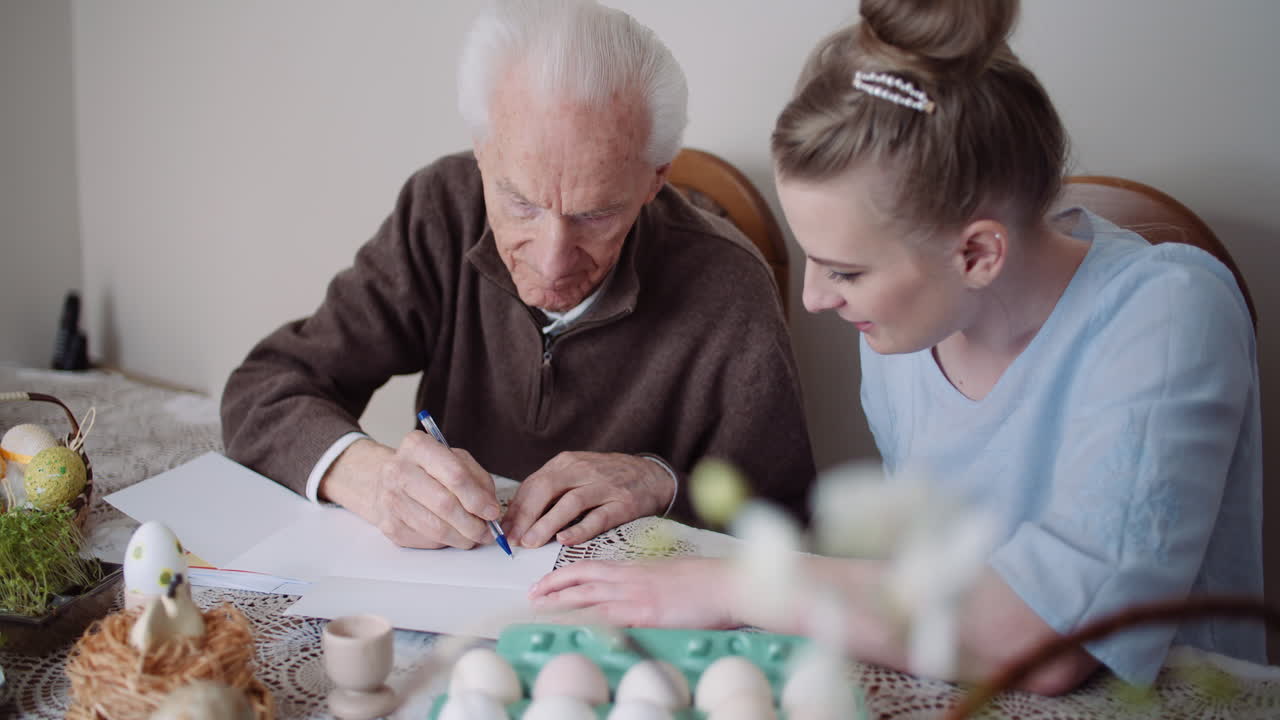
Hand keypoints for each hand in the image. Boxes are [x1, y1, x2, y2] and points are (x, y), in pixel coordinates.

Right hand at [321, 433, 499, 548]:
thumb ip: (477, 480)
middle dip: (473, 524)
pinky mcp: (389, 525)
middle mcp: (398, 471)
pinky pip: (426, 540)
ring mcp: (390, 499)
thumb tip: (490, 509)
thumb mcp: (455, 460)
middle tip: (487, 532)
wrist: (385, 480)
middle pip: (445, 505)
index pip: (455, 475)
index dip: (478, 498)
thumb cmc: (427, 469)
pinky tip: (452, 534)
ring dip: (462, 537)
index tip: (492, 512)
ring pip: (436, 528)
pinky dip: (445, 542)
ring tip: (474, 536)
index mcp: (418, 446)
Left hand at [503, 452, 674, 547]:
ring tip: (532, 542)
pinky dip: (579, 529)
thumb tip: (519, 517)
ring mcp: (604, 486)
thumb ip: (551, 491)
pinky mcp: (622, 504)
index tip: (504, 529)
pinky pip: (598, 517)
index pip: (534, 483)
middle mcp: (584, 471)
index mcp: (568, 463)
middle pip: (547, 489)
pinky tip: (564, 540)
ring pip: (570, 503)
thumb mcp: (577, 474)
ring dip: (547, 524)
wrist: (652, 476)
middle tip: (514, 538)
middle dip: (526, 516)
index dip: (517, 508)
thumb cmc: (608, 479)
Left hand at [528, 558, 736, 628]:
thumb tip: (633, 600)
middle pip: (581, 580)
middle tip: (531, 596)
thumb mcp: (668, 577)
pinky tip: (572, 627)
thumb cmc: (705, 583)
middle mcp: (630, 579)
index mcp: (635, 569)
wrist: (727, 584)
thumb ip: (646, 585)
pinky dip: (587, 622)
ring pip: (587, 597)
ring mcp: (636, 596)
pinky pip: (609, 618)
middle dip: (552, 588)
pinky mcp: (646, 613)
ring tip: (538, 609)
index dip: (564, 575)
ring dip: (560, 603)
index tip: (546, 583)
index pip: (590, 568)